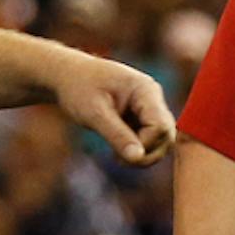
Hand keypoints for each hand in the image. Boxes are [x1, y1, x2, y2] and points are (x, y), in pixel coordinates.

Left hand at [50, 54, 175, 166]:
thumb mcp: (94, 113)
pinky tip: (118, 151)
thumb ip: (117, 135)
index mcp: (145, 90)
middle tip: (118, 160)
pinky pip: (150, 139)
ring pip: (161, 140)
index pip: (160, 126)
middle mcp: (153, 97)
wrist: (67, 75)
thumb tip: (138, 158)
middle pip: (167, 136)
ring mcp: (149, 107)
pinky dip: (137, 149)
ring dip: (143, 154)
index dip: (145, 146)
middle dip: (147, 154)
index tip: (118, 154)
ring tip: (117, 156)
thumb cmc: (78, 88)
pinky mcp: (142, 116)